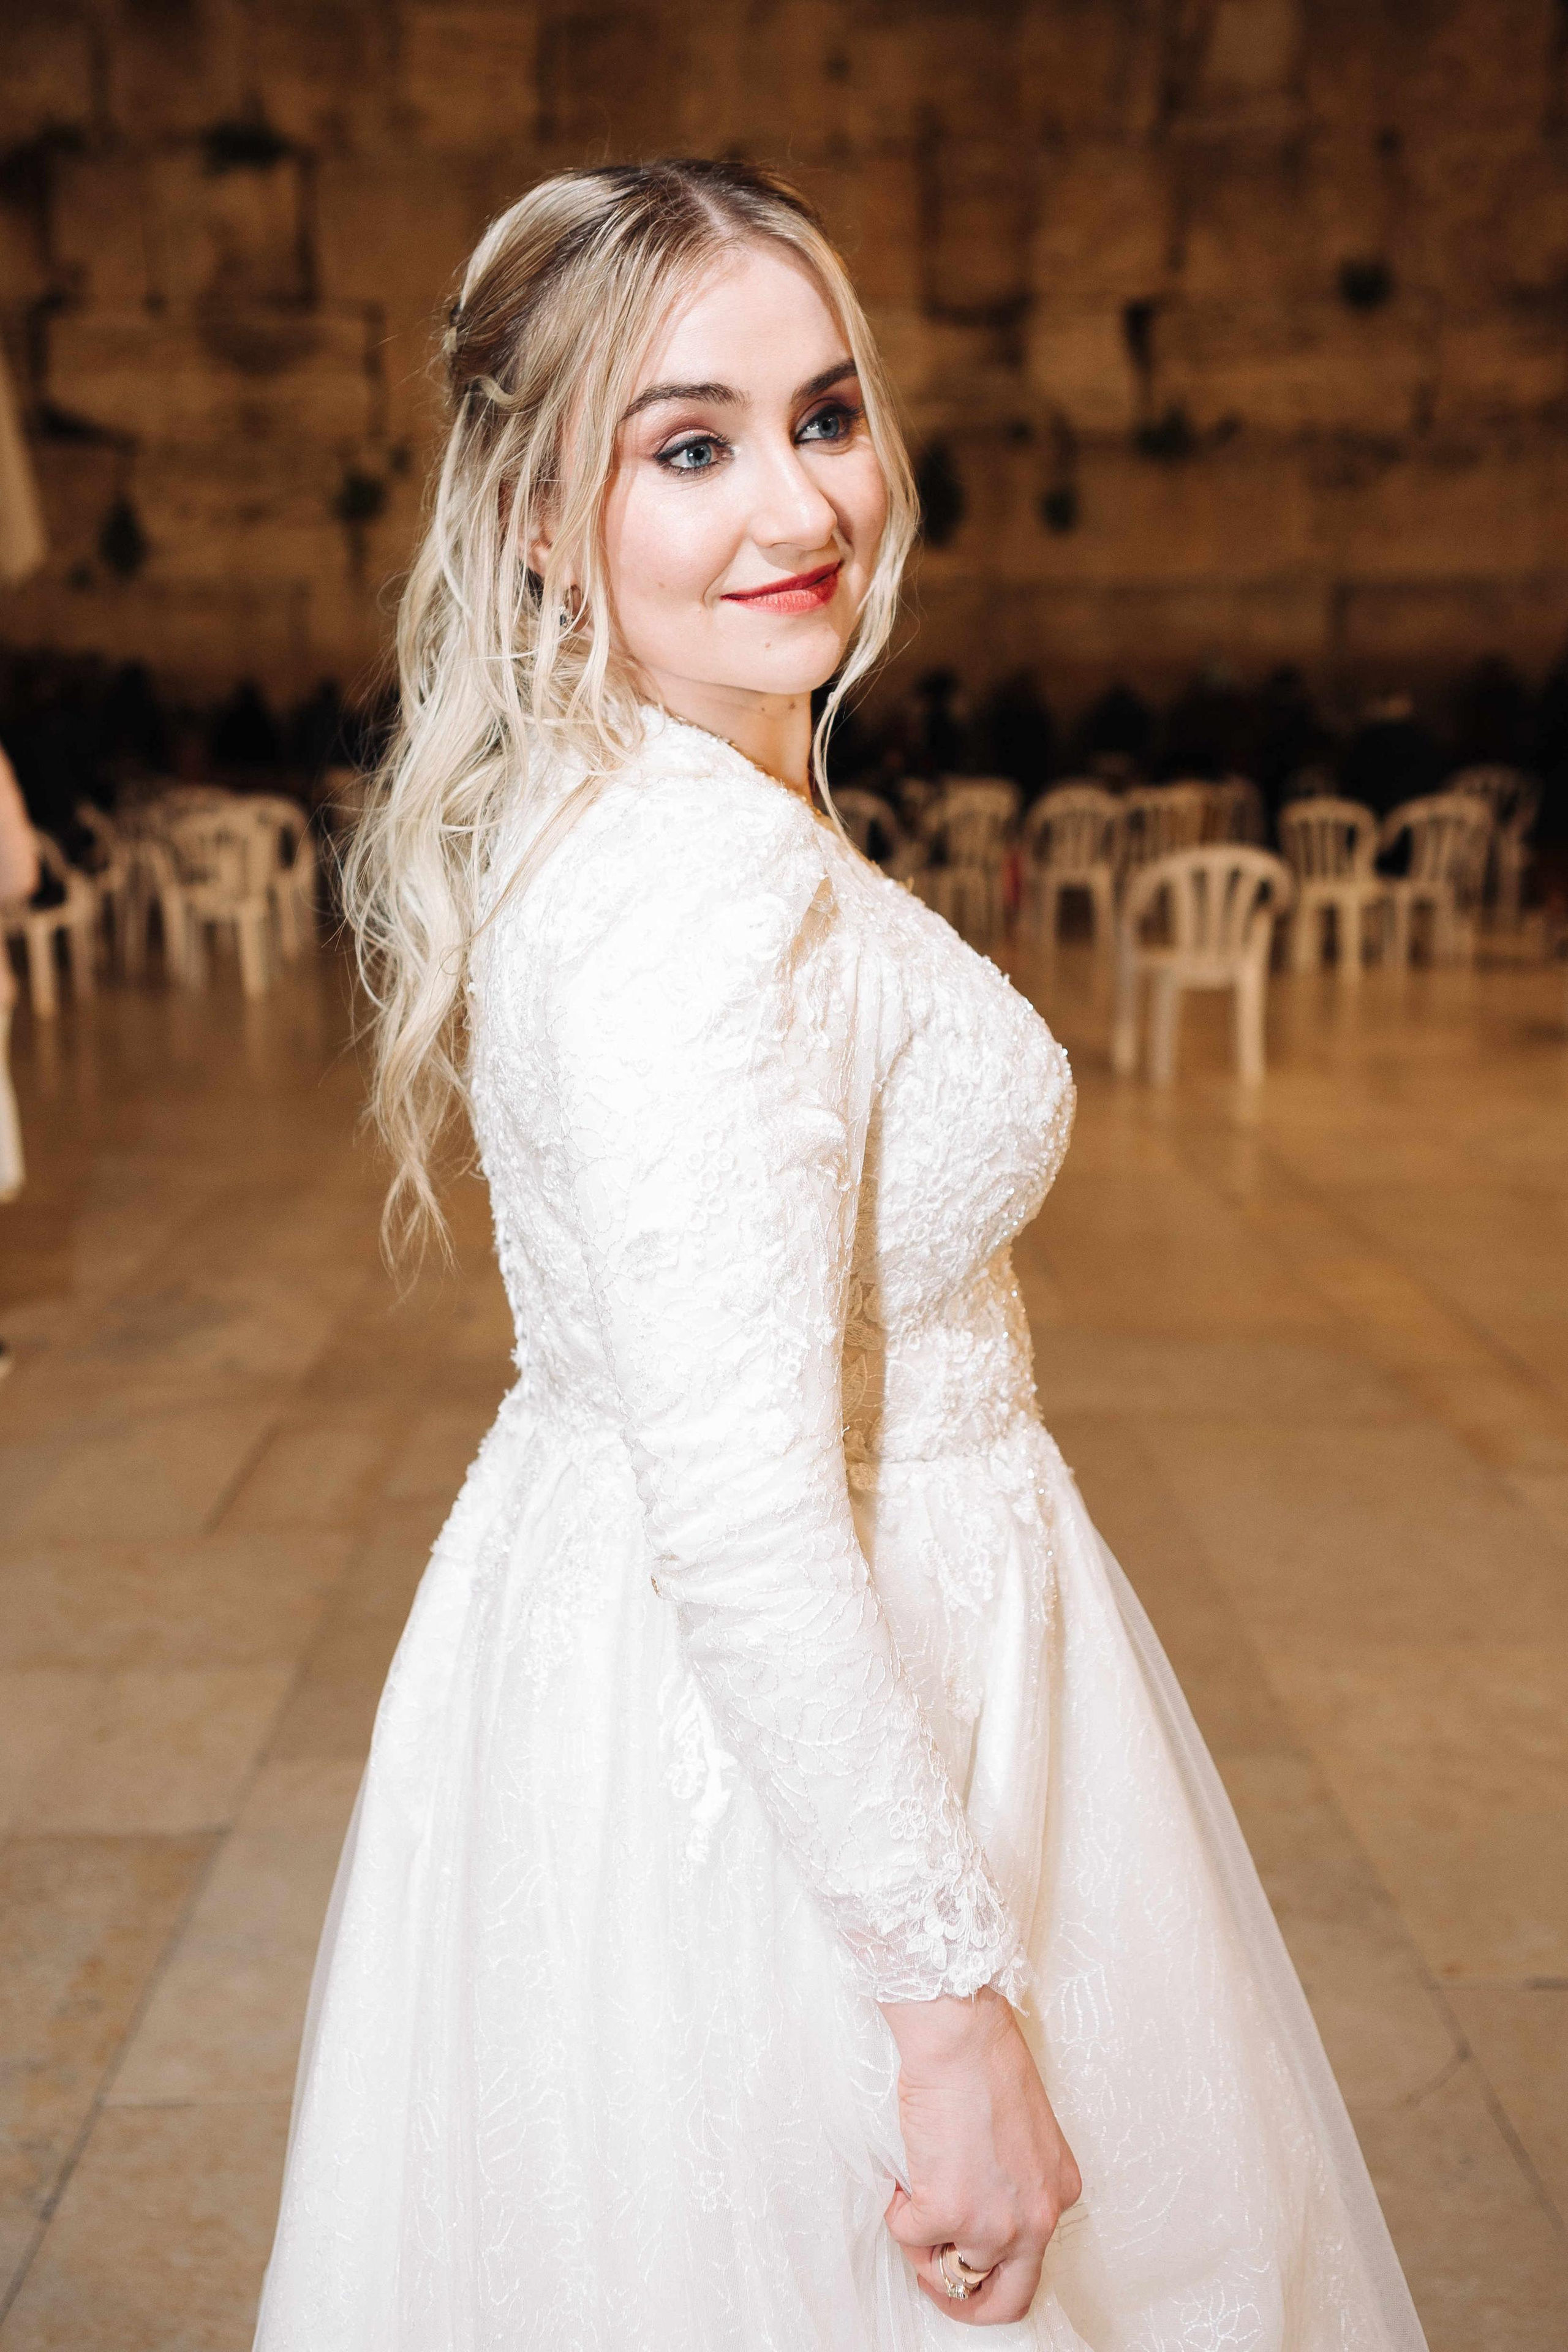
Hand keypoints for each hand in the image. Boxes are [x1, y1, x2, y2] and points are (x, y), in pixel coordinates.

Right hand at [879, 1986, 1080, 2326]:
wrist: (962, 2036)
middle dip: (967, 2302)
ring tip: (912, 2201)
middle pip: (1007, 2299)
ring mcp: (993, 2224)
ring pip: (950, 2274)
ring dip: (923, 2248)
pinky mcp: (948, 2212)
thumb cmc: (987, 2062)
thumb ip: (1012, 2180)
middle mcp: (1036, 2219)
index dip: (990, 2262)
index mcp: (1057, 2194)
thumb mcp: (1023, 2134)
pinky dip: (897, 2211)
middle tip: (936, 2280)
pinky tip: (902, 2174)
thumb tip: (974, 2205)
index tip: (963, 2253)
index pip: (1031, 2261)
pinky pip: (909, 2234)